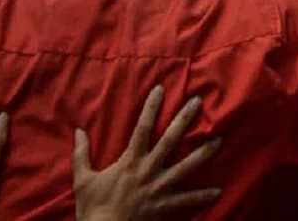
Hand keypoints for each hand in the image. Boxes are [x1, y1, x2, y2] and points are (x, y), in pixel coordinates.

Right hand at [71, 87, 219, 219]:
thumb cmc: (93, 209)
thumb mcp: (82, 180)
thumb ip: (81, 154)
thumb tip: (78, 131)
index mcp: (130, 161)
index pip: (142, 127)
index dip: (151, 107)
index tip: (161, 89)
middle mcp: (147, 170)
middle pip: (170, 140)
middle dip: (184, 119)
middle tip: (197, 102)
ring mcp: (158, 189)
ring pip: (185, 167)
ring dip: (203, 154)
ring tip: (219, 141)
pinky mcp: (163, 207)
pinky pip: (185, 201)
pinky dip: (201, 197)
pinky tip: (217, 191)